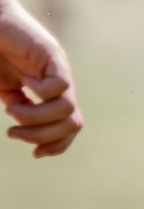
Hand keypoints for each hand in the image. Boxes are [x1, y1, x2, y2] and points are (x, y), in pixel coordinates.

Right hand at [0, 0, 81, 156]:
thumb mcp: (6, 89)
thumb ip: (18, 107)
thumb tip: (24, 127)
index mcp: (50, 94)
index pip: (70, 127)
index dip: (57, 146)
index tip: (34, 153)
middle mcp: (60, 83)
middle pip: (72, 124)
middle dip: (42, 136)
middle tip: (13, 132)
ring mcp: (58, 69)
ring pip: (66, 109)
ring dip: (35, 118)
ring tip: (12, 108)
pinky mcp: (52, 55)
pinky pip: (59, 86)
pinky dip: (38, 93)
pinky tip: (22, 83)